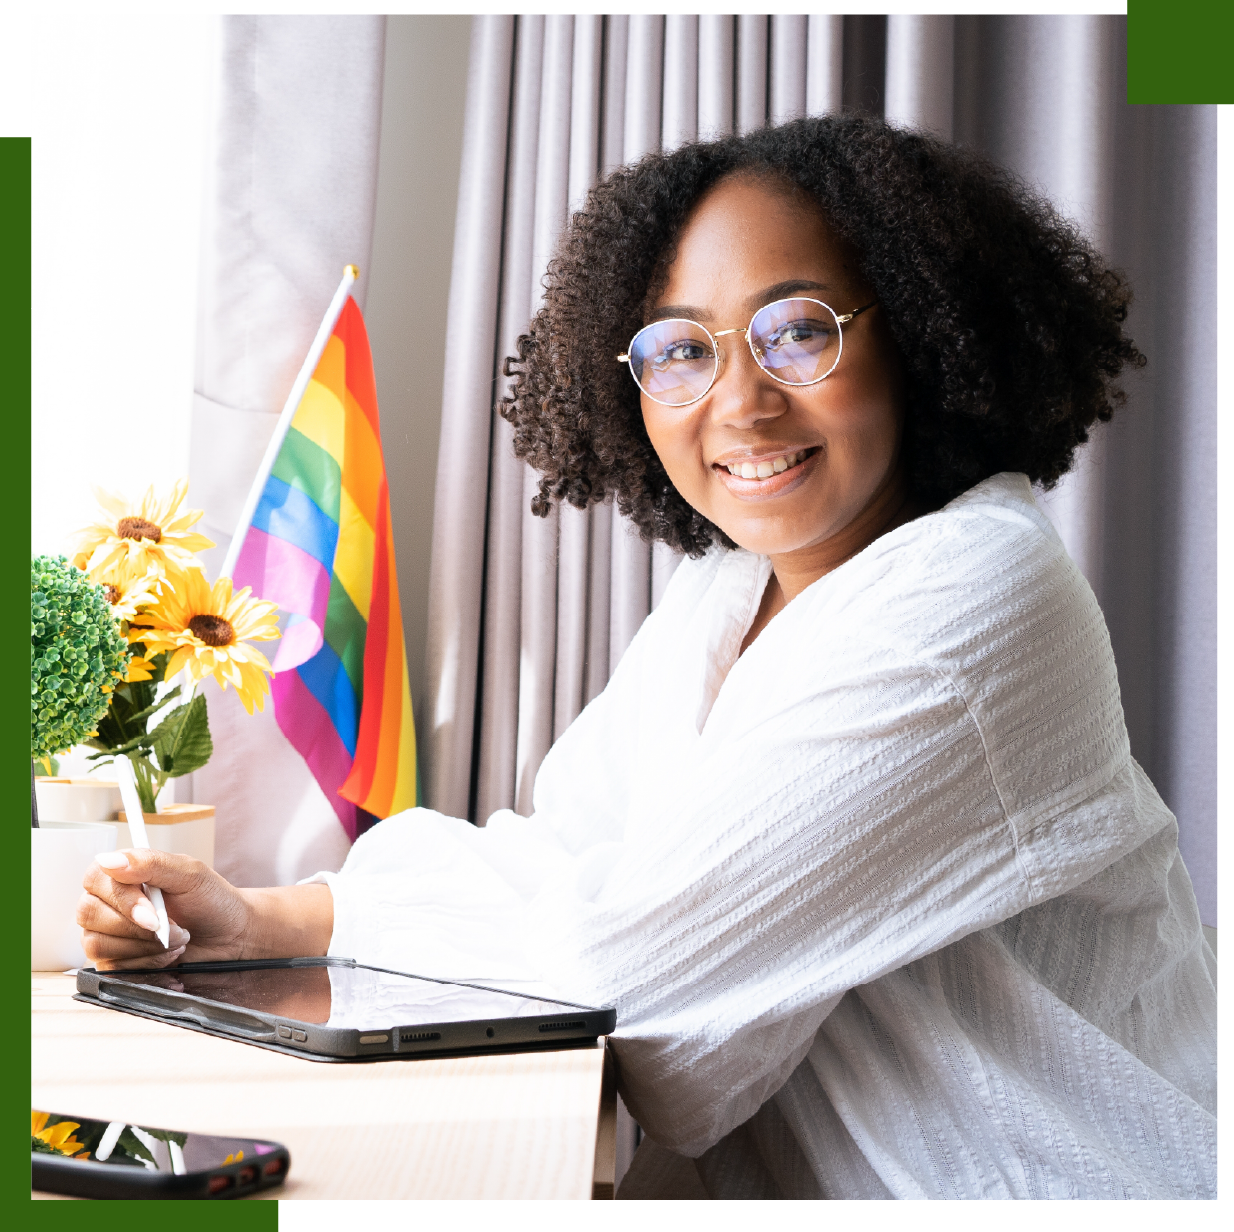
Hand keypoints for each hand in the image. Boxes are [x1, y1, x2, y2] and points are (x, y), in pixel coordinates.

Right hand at [77, 849, 250, 969]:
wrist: (230, 936)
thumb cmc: (211, 901)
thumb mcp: (190, 875)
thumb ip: (152, 863)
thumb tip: (110, 860)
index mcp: (123, 874)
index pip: (95, 879)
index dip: (122, 900)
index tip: (154, 915)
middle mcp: (109, 902)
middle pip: (89, 913)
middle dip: (137, 927)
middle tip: (172, 927)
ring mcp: (108, 933)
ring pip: (96, 943)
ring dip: (144, 946)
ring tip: (175, 939)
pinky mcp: (114, 961)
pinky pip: (111, 967)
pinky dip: (146, 963)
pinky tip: (166, 955)